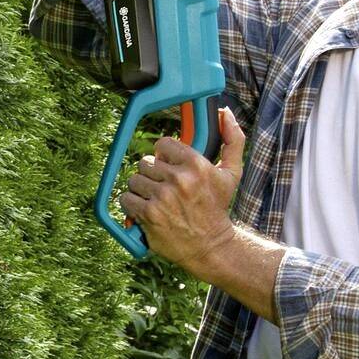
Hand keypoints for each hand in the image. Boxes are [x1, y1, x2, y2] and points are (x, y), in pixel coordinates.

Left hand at [121, 108, 248, 278]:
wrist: (211, 246)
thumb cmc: (218, 207)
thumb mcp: (231, 173)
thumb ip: (233, 140)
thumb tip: (226, 112)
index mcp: (196, 164)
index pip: (162, 144)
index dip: (164, 156)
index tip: (170, 167)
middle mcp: (178, 179)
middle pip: (145, 162)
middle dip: (153, 175)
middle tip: (165, 188)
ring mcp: (161, 198)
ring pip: (134, 180)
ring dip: (141, 190)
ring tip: (157, 200)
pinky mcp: (148, 215)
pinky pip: (126, 199)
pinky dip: (132, 205)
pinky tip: (146, 211)